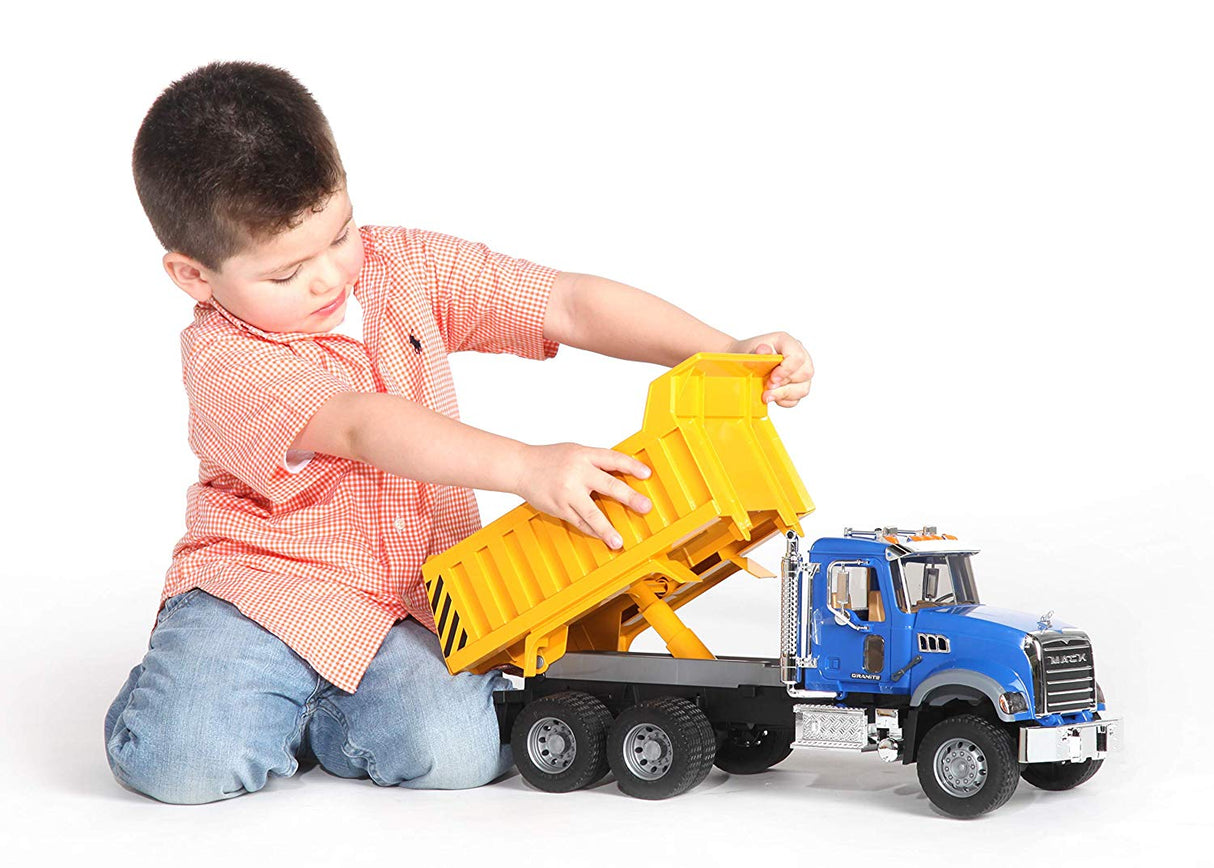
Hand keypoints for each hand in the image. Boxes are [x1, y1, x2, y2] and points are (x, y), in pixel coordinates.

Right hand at [513, 443, 651, 548]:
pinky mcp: (559, 507)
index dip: (631, 466)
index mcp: (584, 455)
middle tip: (645, 506)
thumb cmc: (550, 458)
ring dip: (606, 529)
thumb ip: (595, 461)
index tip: (647, 474)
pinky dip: (591, 530)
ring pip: (591, 513)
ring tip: (618, 541)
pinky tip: (601, 536)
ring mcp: (567, 492)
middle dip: (629, 497)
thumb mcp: (575, 451)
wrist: (520, 467)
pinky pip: (578, 522)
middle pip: (608, 485)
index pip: (613, 459)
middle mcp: (577, 473)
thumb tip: (621, 472)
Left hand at [726, 332, 813, 406]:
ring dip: (783, 394)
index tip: (772, 378)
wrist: (744, 363)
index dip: (786, 370)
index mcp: (787, 343)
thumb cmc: (750, 355)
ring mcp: (800, 373)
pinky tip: (772, 396)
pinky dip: (783, 400)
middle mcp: (799, 356)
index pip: (798, 357)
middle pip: (805, 373)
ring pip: (803, 388)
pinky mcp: (797, 387)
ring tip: (767, 394)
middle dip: (784, 384)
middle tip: (767, 386)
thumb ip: (758, 351)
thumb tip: (764, 350)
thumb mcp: (750, 350)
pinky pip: (796, 399)